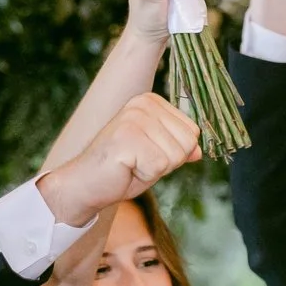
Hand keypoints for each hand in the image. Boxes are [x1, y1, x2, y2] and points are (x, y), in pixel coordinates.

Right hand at [35, 93, 200, 224]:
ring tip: (132, 164)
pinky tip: (126, 168)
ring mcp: (133, 119)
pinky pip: (159, 166)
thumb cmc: (122, 170)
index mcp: (151, 102)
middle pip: (187, 143)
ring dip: (155, 169)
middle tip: (139, 161)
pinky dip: (145, 175)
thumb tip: (198, 151)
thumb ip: (178, 148)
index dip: (174, 153)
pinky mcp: (127, 138)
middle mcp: (142, 104)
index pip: (192, 132)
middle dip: (167, 162)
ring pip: (175, 156)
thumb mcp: (158, 156)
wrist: (86, 184)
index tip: (148, 153)